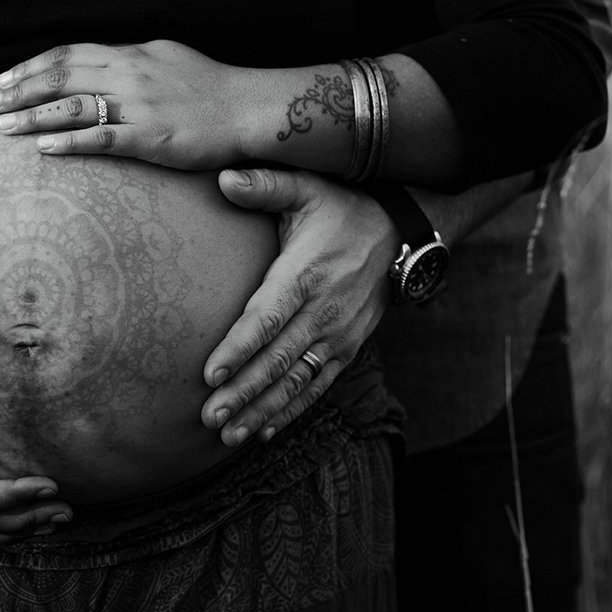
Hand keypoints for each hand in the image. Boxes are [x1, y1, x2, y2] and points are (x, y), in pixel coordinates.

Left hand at [0, 40, 250, 169]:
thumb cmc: (211, 87)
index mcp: (132, 53)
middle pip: (62, 77)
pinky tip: (43, 148)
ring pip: (74, 107)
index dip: (34, 66)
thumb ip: (132, 60)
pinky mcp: (151, 138)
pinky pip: (101, 138)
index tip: (5, 79)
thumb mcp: (167, 58)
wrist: (248, 108)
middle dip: (21, 91)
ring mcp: (139, 106)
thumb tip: (101, 64)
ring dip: (34, 117)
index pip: (71, 54)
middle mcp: (130, 74)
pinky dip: (69, 142)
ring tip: (4, 128)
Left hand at [201, 168, 399, 446]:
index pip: (267, 318)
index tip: (210, 373)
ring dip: (262, 410)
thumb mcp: (307, 187)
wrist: (402, 231)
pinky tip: (263, 431)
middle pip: (278, 360)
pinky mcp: (349, 348)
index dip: (239, 348)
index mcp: (306, 274)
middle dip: (243, 392)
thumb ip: (265, 185)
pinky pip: (318, 386)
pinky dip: (291, 411)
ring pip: (297, 381)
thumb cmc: (342, 207)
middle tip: (209, 416)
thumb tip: (223, 177)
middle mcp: (324, 311)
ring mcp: (339, 335)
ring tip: (229, 434)